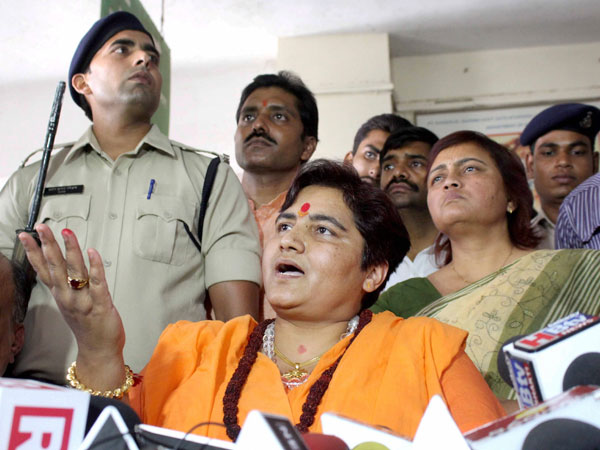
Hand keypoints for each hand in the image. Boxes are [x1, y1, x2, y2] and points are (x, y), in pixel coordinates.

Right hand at [19, 224, 124, 362]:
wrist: (98, 351)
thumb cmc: (87, 326)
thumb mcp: (69, 304)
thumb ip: (65, 285)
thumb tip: (61, 265)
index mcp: (60, 295)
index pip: (43, 269)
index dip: (34, 252)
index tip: (26, 235)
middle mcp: (68, 297)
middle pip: (54, 267)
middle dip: (47, 245)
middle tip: (41, 227)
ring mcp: (83, 301)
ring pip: (74, 272)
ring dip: (70, 251)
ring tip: (66, 232)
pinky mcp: (101, 304)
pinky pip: (97, 283)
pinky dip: (95, 267)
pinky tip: (92, 252)